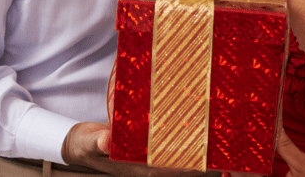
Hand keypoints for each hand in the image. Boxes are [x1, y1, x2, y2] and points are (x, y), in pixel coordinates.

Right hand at [62, 122, 217, 176]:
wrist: (81, 143)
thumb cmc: (86, 143)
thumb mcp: (90, 141)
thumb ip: (99, 141)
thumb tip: (107, 140)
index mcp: (139, 167)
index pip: (170, 169)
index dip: (190, 166)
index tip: (209, 160)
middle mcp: (148, 165)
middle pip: (181, 166)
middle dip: (200, 162)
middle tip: (222, 151)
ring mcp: (150, 158)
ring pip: (179, 159)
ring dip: (197, 155)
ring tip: (218, 144)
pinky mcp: (150, 148)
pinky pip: (172, 149)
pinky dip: (186, 145)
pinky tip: (199, 135)